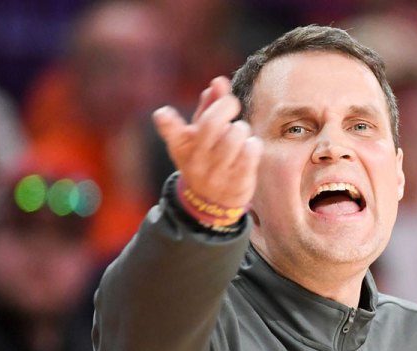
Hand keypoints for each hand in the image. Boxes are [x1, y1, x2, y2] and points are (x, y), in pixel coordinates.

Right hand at [152, 77, 261, 209]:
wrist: (212, 203)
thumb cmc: (208, 156)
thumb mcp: (200, 133)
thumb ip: (209, 106)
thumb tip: (219, 82)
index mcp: (182, 145)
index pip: (171, 133)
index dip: (166, 122)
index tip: (163, 114)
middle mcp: (196, 160)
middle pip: (212, 124)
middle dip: (227, 105)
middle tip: (232, 105)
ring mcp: (216, 173)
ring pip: (234, 135)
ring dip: (241, 128)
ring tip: (240, 133)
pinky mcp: (237, 182)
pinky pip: (250, 152)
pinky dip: (253, 144)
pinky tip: (250, 147)